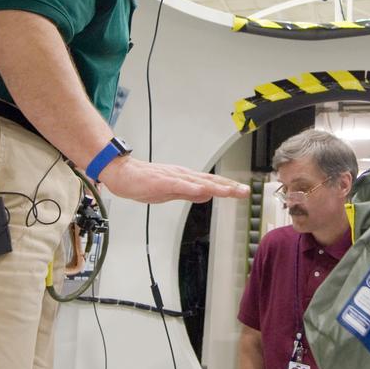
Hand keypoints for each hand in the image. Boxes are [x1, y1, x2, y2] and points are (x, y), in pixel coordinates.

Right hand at [99, 156, 248, 203]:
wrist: (122, 174)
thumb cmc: (143, 182)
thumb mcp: (171, 192)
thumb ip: (189, 193)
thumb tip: (207, 194)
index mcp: (186, 178)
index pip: (211, 183)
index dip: (228, 187)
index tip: (243, 191)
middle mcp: (183, 175)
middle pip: (210, 181)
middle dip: (229, 186)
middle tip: (246, 190)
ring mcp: (174, 177)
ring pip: (199, 182)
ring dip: (216, 186)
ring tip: (231, 191)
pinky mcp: (162, 182)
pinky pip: (180, 185)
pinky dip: (192, 188)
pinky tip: (203, 190)